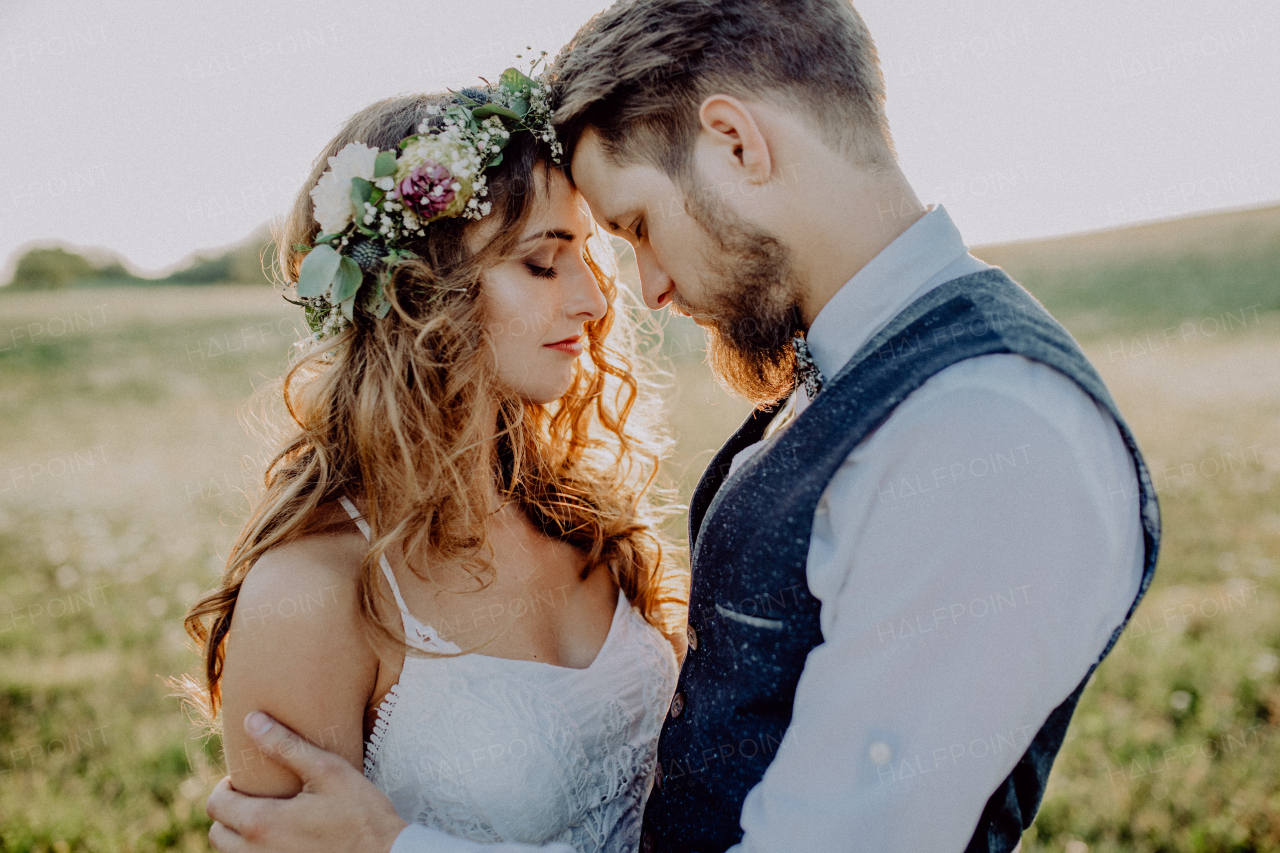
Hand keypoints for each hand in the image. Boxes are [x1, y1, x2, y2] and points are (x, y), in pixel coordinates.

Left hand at [206, 712, 406, 852]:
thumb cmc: (361, 813)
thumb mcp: (327, 771)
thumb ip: (286, 746)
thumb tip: (252, 720)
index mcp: (262, 823)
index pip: (216, 805)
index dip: (226, 787)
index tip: (248, 780)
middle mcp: (257, 852)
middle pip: (217, 834)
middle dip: (230, 812)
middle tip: (257, 797)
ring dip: (240, 835)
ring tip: (269, 817)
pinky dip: (257, 851)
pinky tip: (283, 839)